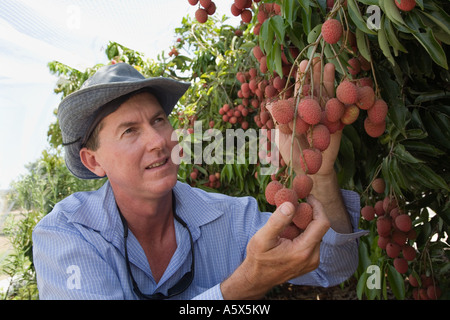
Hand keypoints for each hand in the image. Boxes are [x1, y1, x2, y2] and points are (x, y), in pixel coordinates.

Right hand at [220, 195, 329, 298]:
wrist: (257, 278)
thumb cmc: (258, 258)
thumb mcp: (263, 238)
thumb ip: (278, 221)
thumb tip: (290, 204)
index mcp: (303, 251)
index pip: (322, 223)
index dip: (317, 206)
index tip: (307, 196)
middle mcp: (312, 257)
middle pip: (319, 227)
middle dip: (308, 213)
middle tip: (294, 203)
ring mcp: (312, 261)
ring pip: (315, 233)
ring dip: (305, 222)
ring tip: (288, 218)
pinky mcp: (309, 262)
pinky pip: (312, 241)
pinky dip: (303, 231)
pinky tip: (289, 230)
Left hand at [267, 58, 341, 176]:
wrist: (310, 173)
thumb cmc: (293, 156)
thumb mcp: (282, 139)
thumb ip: (279, 121)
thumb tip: (268, 104)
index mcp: (298, 113)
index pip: (300, 92)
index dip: (302, 79)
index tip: (303, 64)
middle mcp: (312, 112)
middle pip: (314, 89)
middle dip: (315, 74)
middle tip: (316, 57)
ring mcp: (325, 117)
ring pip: (327, 96)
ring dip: (328, 81)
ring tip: (328, 65)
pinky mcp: (337, 125)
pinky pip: (340, 110)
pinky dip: (342, 99)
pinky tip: (344, 87)